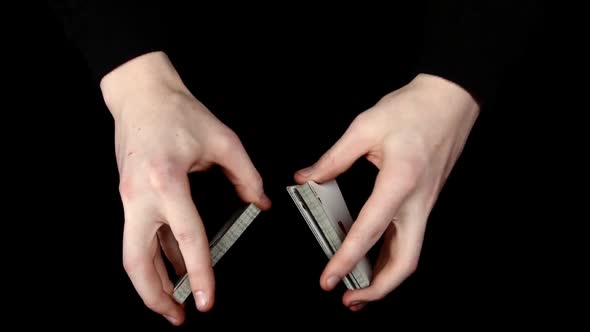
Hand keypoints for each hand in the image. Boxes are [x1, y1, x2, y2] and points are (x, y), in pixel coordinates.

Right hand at [100, 52, 270, 324]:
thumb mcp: (222, 140)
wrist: (141, 95)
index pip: (188, 238)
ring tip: (174, 302)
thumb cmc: (178, 112)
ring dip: (152, 282)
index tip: (208, 300)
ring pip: (132, 255)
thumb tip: (261, 203)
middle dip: (156, 296)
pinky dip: (155, 258)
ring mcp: (128, 198)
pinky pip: (139, 237)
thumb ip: (246, 176)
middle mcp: (140, 196)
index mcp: (166, 181)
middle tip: (179, 316)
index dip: (201, 273)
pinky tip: (173, 268)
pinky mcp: (128, 197)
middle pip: (137, 262)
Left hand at [295, 74, 478, 310]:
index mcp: (399, 183)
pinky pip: (410, 238)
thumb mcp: (365, 127)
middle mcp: (417, 202)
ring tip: (360, 289)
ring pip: (410, 254)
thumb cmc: (412, 109)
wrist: (450, 100)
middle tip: (349, 298)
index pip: (368, 233)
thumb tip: (306, 178)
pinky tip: (374, 258)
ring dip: (386, 277)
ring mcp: (425, 204)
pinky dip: (391, 256)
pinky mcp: (425, 201)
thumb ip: (333, 158)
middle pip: (404, 262)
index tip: (327, 280)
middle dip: (378, 288)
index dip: (346, 261)